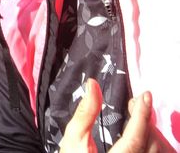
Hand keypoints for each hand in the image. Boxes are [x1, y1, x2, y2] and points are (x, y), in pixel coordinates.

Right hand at [60, 78, 174, 151]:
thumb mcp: (73, 139)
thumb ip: (85, 113)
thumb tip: (93, 85)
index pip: (135, 139)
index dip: (142, 116)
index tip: (145, 95)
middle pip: (150, 145)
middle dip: (146, 121)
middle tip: (136, 104)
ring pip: (158, 152)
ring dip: (152, 134)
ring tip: (140, 119)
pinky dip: (152, 145)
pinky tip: (142, 136)